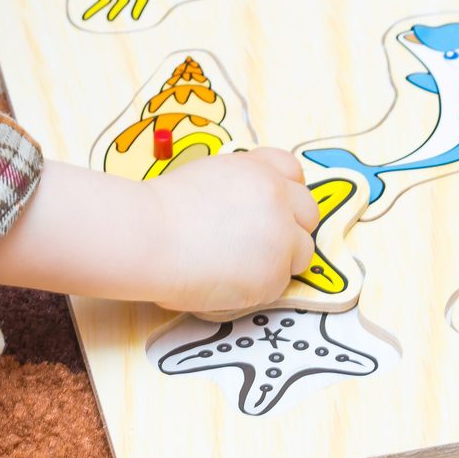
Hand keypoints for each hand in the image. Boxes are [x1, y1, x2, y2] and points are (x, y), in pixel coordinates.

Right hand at [146, 149, 320, 317]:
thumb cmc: (162, 211)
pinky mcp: (275, 273)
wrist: (149, 237)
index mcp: (258, 170)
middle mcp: (278, 197)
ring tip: (239, 267)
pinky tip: (226, 282)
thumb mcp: (208, 176)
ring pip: (301, 253)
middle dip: (291, 229)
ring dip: (278, 261)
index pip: (294, 173)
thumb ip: (239, 187)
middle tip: (259, 245)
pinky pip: (280, 284)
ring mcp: (281, 236)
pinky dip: (258, 288)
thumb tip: (246, 210)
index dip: (285, 193)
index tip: (272, 209)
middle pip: (309, 214)